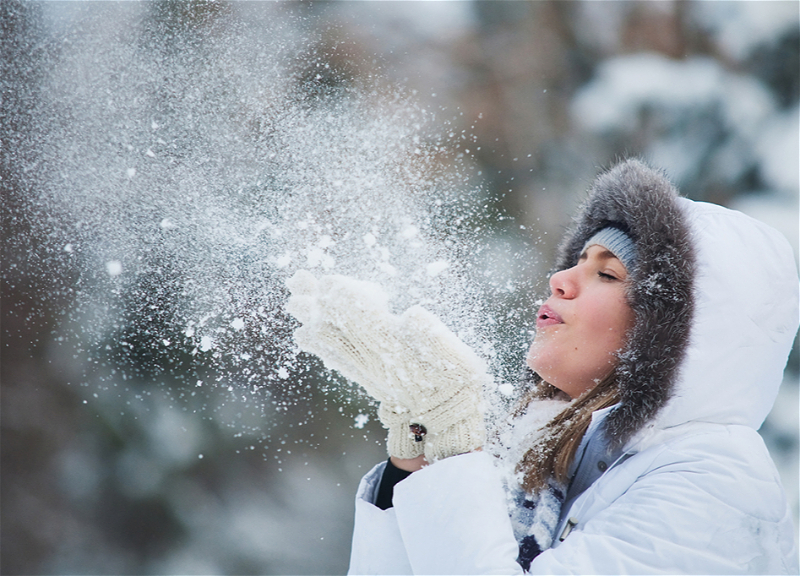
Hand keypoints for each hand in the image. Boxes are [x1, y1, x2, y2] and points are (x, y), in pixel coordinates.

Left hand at [285, 270, 488, 460]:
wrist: (446, 419)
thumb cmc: (456, 385)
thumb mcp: (456, 358)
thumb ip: (433, 335)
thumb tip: (412, 314)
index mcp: (395, 345)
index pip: (363, 316)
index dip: (345, 298)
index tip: (328, 281)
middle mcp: (374, 356)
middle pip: (338, 325)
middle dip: (317, 302)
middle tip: (295, 281)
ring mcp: (367, 367)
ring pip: (332, 340)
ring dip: (311, 318)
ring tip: (293, 302)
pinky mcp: (367, 376)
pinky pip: (337, 357)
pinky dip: (319, 344)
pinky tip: (306, 335)